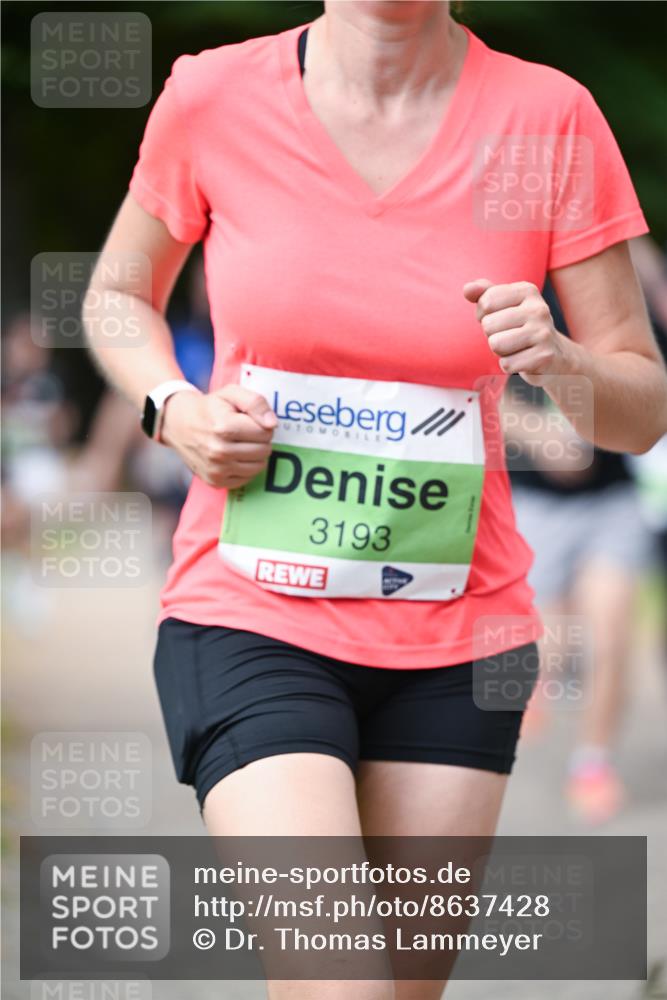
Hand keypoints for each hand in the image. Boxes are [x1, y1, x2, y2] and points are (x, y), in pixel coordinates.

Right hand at [160, 383, 276, 488]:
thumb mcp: (231, 393)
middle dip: (260, 439)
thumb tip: (272, 424)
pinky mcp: (215, 481)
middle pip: (264, 450)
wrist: (179, 424)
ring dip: (255, 454)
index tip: (249, 420)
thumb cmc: (210, 407)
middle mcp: (219, 451)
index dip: (262, 424)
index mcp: (224, 427)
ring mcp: (216, 469)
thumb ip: (255, 402)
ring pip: (259, 466)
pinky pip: (247, 478)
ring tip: (241, 443)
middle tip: (245, 432)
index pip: (265, 432)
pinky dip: (246, 467)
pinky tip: (235, 456)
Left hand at [463, 278, 569, 386]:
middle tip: (510, 335)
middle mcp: (538, 309)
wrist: (555, 354)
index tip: (500, 318)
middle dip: (493, 335)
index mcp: (527, 290)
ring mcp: (543, 333)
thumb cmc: (520, 325)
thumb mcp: (504, 304)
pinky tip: (523, 359)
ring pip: (496, 345)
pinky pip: (506, 364)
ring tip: (516, 347)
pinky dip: (510, 365)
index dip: (484, 315)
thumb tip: (467, 289)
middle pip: (488, 325)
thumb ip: (484, 293)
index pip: (486, 302)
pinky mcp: (544, 357)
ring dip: (500, 351)